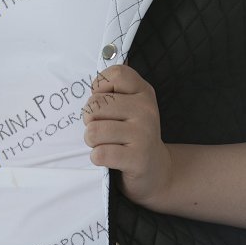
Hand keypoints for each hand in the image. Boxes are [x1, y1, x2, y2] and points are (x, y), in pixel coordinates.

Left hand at [82, 64, 173, 206]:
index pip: (116, 74)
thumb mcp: (131, 106)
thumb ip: (113, 90)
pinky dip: (97, 157)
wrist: (156, 170)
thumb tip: (93, 86)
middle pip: (95, 104)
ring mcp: (144, 134)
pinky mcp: (138, 159)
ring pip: (93, 130)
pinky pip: (99, 154)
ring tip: (106, 143)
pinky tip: (110, 158)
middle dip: (90, 119)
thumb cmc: (133, 134)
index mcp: (144, 92)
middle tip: (103, 128)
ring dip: (92, 140)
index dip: (100, 86)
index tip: (104, 101)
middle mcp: (146, 110)